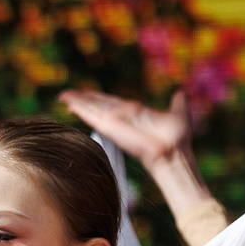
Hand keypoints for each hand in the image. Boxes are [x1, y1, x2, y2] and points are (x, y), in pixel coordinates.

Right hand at [57, 88, 194, 172]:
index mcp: (134, 113)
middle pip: (98, 105)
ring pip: (91, 109)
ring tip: (63, 96)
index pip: (112, 102)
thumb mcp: (178, 113)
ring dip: (77, 102)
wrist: (172, 153)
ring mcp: (114, 122)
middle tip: (68, 95)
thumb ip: (177, 103)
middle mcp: (122, 117)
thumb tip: (181, 93)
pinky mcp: (109, 127)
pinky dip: (79, 107)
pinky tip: (68, 102)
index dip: (99, 98)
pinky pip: (91, 115)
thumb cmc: (176, 138)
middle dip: (83, 99)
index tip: (88, 94)